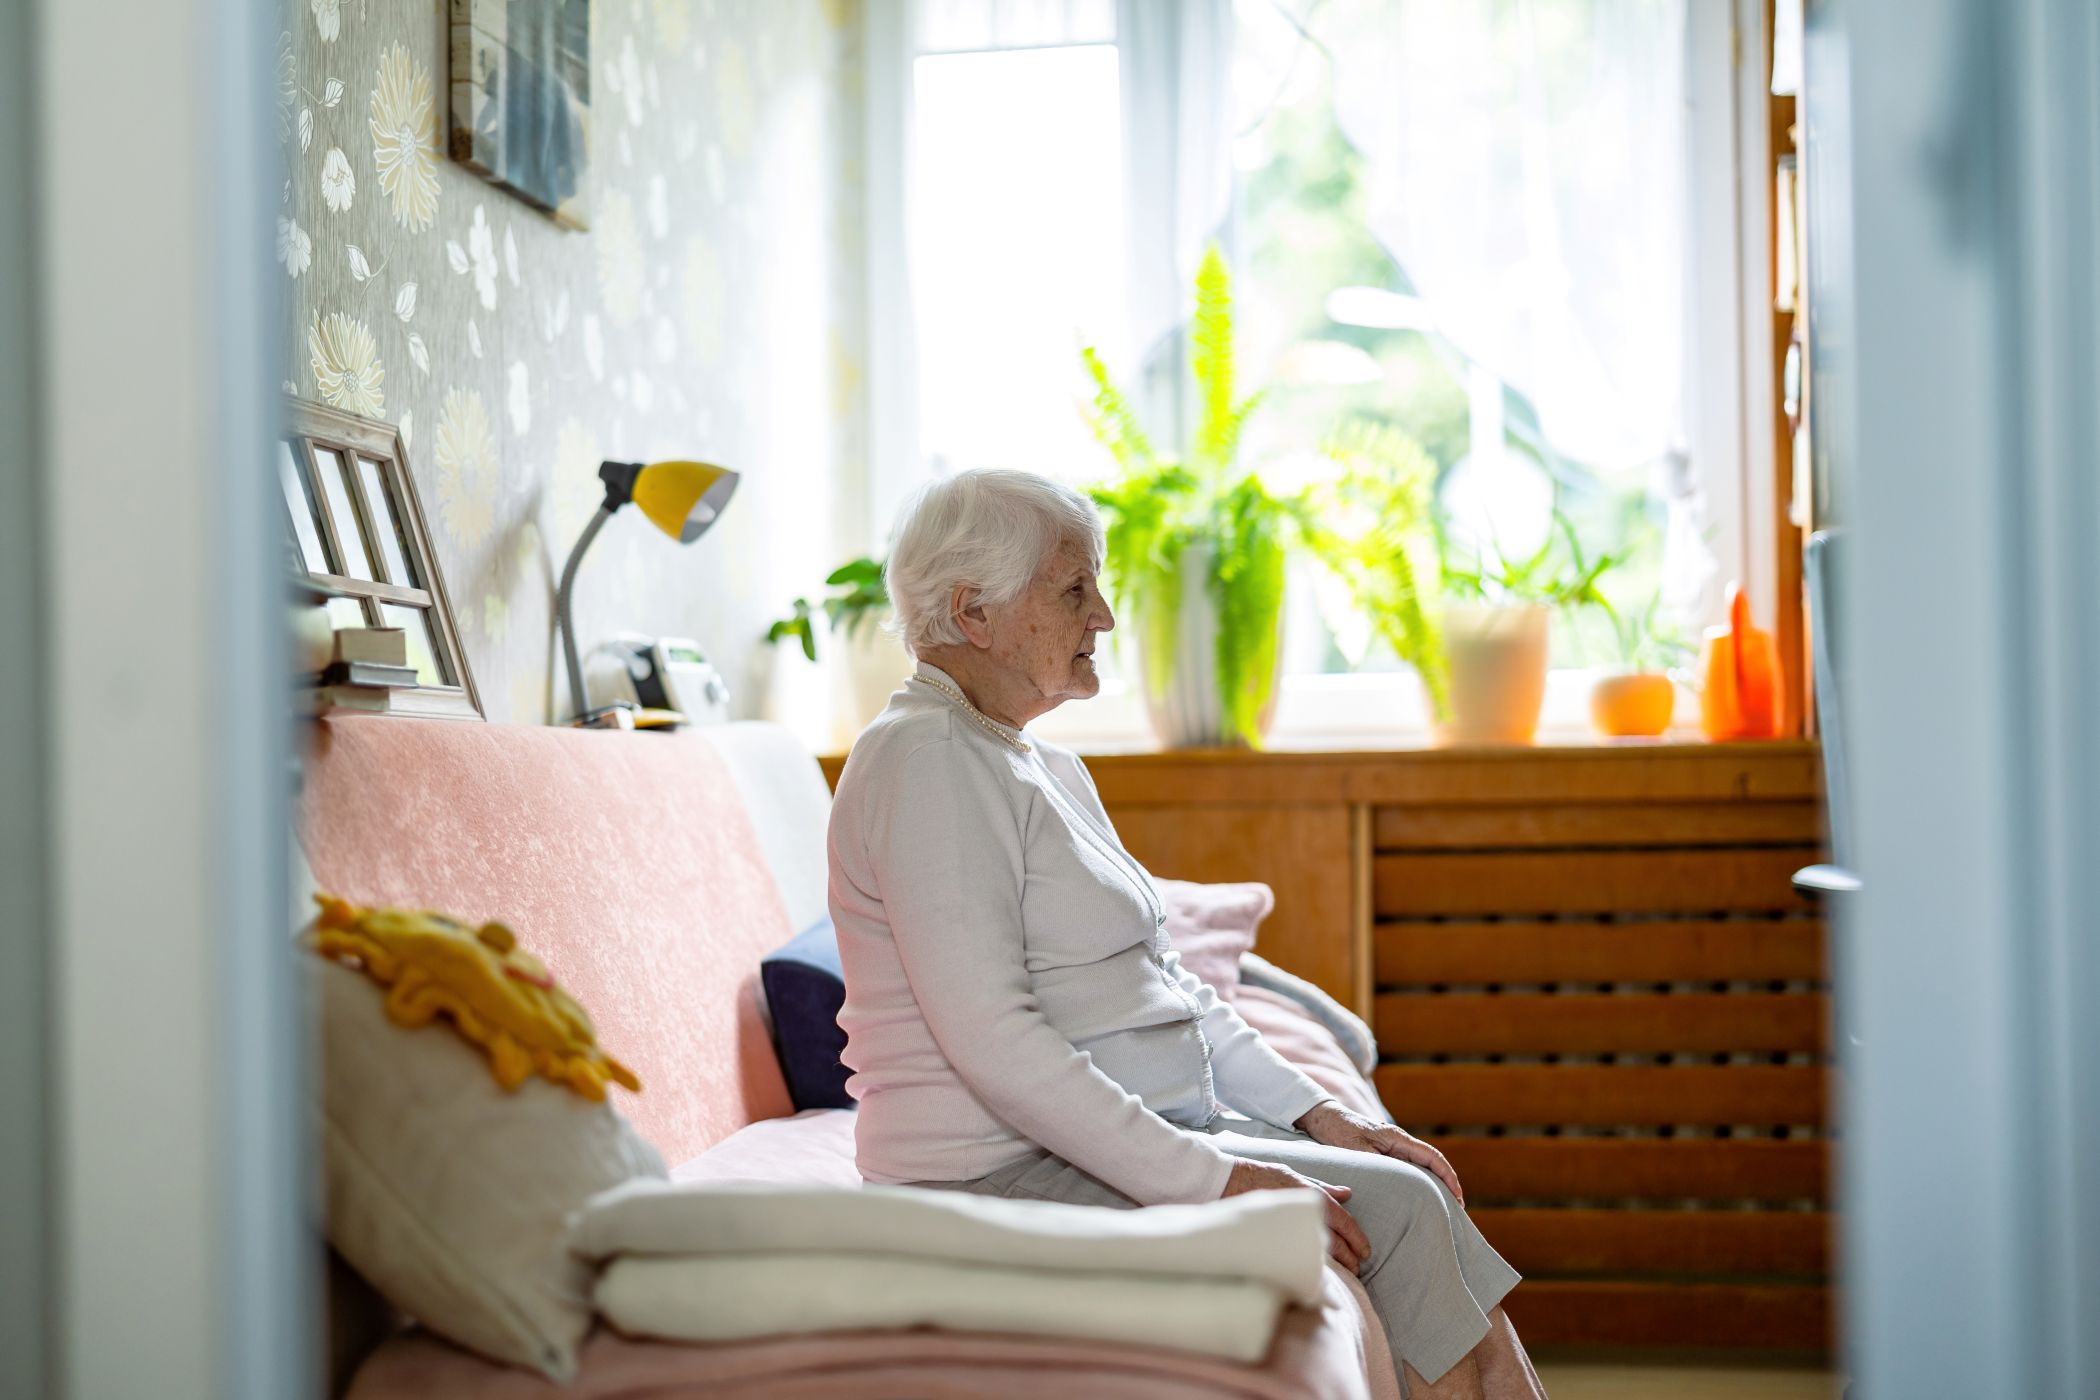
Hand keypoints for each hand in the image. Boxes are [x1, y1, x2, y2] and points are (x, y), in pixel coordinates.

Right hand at [1220, 1158, 1370, 1273]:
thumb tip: (1348, 1193)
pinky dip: (1313, 1265)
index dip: (1357, 1238)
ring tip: (1345, 1276)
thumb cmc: (1262, 1175)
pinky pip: (1299, 1255)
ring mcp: (1289, 1227)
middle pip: (1336, 1241)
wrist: (1227, 1181)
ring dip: (1336, 1266)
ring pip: (1320, 1252)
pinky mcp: (1275, 1240)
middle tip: (1358, 1268)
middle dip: (1350, 1257)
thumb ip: (1323, 1188)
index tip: (1365, 1252)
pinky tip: (1318, 1273)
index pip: (1344, 1221)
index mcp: (1312, 1196)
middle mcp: (1304, 1212)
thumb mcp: (1295, 1175)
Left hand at [1294, 1101, 1464, 1205]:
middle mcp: (1399, 1141)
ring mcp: (1392, 1146)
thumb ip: (1375, 1163)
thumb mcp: (1355, 1149)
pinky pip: (1408, 1167)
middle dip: (1447, 1183)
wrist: (1321, 1116)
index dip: (1448, 1177)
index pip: (1432, 1157)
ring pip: (1421, 1166)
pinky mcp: (1383, 1152)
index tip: (1458, 1197)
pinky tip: (1418, 1195)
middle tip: (1457, 1208)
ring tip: (1443, 1205)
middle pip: (1432, 1163)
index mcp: (1397, 1138)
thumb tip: (1395, 1183)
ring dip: (1434, 1183)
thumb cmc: (1337, 1130)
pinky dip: (1418, 1180)